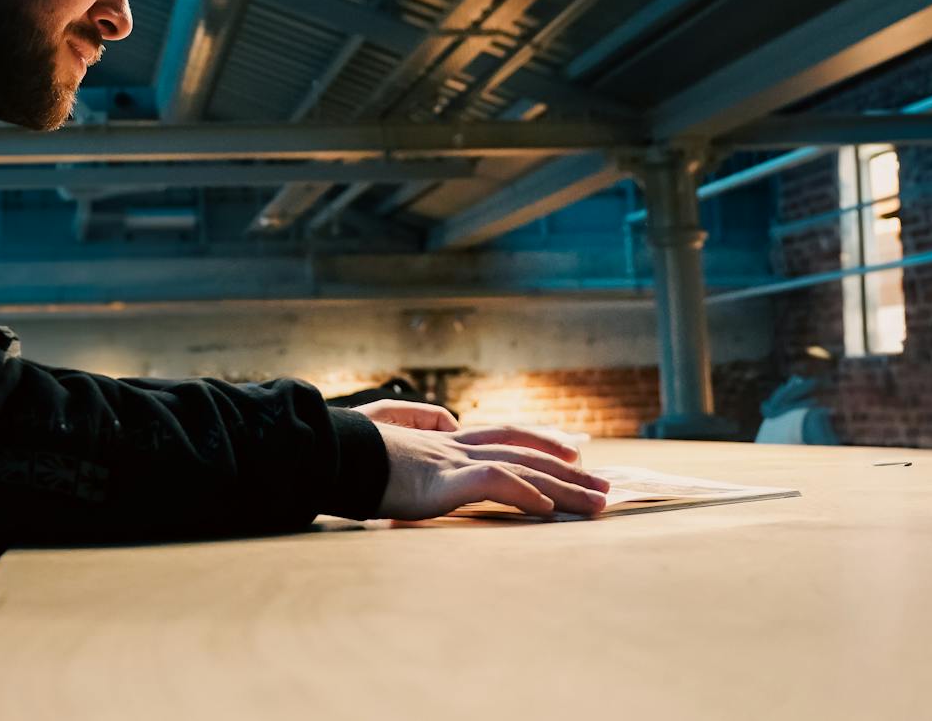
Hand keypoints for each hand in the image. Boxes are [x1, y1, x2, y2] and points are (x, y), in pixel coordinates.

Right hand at [349, 400, 608, 519]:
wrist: (325, 450)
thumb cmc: (347, 445)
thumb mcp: (382, 424)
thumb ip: (417, 420)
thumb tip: (449, 420)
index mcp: (440, 438)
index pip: (502, 434)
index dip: (539, 440)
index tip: (571, 451)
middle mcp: (453, 446)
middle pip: (524, 452)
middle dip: (568, 470)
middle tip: (605, 486)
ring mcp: (450, 462)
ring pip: (521, 469)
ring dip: (564, 488)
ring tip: (598, 503)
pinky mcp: (442, 482)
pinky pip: (495, 484)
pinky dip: (525, 495)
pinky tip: (548, 510)